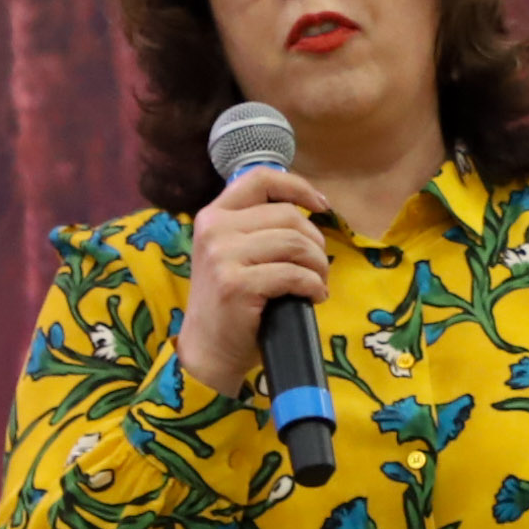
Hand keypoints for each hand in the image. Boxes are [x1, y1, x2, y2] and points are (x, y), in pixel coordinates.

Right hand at [176, 165, 331, 393]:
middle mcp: (214, 229)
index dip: (297, 187)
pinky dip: (313, 286)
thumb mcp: (233, 253)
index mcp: (214, 215)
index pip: (260, 179)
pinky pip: (294, 274)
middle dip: (315, 242)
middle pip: (288, 216)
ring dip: (318, 265)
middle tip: (318, 267)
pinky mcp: (237, 284)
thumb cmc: (230, 302)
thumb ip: (257, 228)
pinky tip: (313, 297)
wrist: (208, 349)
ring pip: (295, 243)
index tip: (321, 205)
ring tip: (317, 283)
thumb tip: (309, 209)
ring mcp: (223, 256)